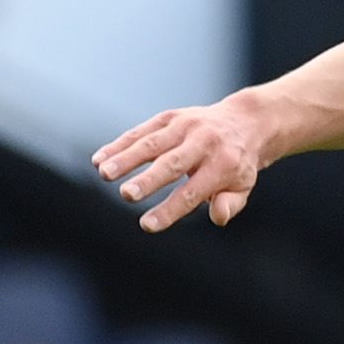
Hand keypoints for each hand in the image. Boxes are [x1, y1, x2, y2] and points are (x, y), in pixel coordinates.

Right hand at [96, 94, 277, 231]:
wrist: (243, 121)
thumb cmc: (237, 164)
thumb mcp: (243, 186)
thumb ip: (230, 203)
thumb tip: (218, 216)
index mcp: (224, 164)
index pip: (193, 191)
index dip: (170, 209)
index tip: (147, 225)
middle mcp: (204, 142)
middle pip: (172, 164)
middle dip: (148, 179)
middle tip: (127, 195)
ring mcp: (185, 126)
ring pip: (152, 143)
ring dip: (126, 158)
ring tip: (104, 174)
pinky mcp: (170, 118)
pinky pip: (141, 131)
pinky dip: (119, 145)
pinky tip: (99, 159)